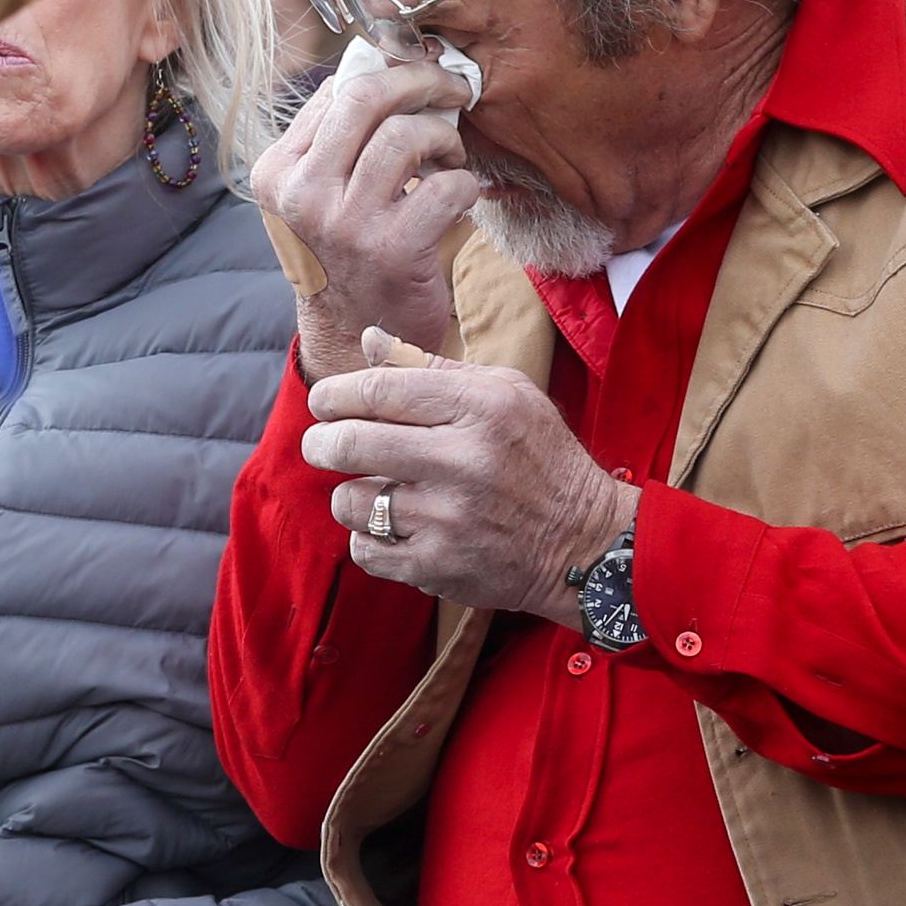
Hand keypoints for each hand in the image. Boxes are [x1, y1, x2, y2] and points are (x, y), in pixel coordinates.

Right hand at [251, 63, 479, 382]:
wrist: (351, 337)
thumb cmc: (344, 253)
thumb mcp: (315, 195)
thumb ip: (335, 139)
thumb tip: (383, 65)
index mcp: (276, 172)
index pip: (335, 91)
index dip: (388, 71)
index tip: (419, 78)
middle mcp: (301, 194)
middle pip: (365, 97)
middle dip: (420, 81)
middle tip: (451, 90)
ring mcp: (344, 223)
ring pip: (406, 136)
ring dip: (444, 138)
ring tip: (449, 159)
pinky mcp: (392, 249)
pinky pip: (446, 186)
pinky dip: (465, 185)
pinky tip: (458, 199)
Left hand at [303, 337, 638, 622]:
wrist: (586, 543)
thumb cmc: (538, 457)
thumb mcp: (504, 394)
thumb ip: (431, 367)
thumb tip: (366, 339)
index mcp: (482, 406)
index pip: (378, 389)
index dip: (334, 394)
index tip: (322, 402)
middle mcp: (465, 460)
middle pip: (350, 443)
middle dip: (320, 443)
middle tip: (320, 444)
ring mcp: (450, 518)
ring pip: (350, 500)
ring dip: (352, 495)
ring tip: (376, 491)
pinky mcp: (439, 565)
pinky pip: (365, 549)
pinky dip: (369, 539)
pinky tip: (395, 528)